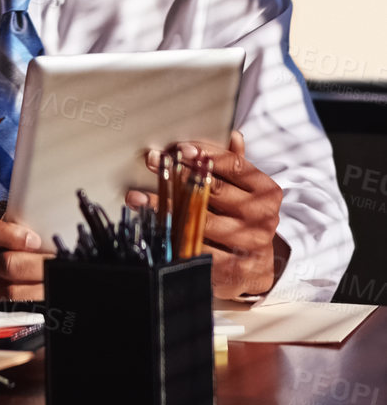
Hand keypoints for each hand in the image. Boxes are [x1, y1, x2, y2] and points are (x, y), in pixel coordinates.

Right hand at [0, 203, 46, 302]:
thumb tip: (40, 219)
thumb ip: (6, 215)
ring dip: (38, 285)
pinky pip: (9, 303)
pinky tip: (41, 288)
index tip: (34, 239)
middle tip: (58, 259)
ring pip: (10, 291)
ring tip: (55, 275)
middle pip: (5, 265)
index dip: (11, 235)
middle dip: (37, 264)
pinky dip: (28, 296)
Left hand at [126, 130, 284, 298]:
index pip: (234, 165)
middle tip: (152, 162)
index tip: (179, 149)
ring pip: (200, 220)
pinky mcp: (233, 269)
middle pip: (214, 190)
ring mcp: (250, 244)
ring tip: (138, 197)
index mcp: (267, 191)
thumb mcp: (245, 189)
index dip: (206, 154)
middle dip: (178, 175)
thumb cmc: (245, 217)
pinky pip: (197, 249)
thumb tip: (234, 135)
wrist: (259, 266)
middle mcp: (262, 216)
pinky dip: (174, 237)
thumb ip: (235, 164)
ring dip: (166, 207)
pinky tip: (153, 227)